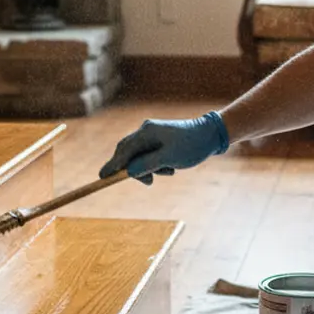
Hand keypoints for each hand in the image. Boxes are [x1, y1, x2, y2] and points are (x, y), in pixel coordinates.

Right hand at [98, 111, 229, 184]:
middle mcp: (146, 131)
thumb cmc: (191, 145)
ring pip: (139, 155)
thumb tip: (128, 172)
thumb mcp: (168, 158)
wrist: (211, 134)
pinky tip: (170, 167)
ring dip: (149, 168)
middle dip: (134, 169)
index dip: (112, 165)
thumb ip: (146, 165)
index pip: (123, 150)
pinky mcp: (159, 139)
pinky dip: (155, 164)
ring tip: (168, 172)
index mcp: (146, 132)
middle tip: (148, 182)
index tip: (102, 177)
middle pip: (128, 152)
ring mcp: (152, 134)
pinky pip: (149, 155)